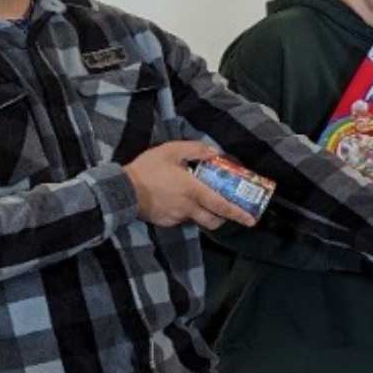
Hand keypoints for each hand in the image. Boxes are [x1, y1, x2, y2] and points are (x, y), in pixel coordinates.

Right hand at [123, 141, 259, 229]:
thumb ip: (195, 150)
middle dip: (224, 218)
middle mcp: (188, 207)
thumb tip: (214, 152)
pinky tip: (177, 201)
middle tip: (226, 210)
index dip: (238, 214)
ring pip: (198, 220)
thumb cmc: (147, 168)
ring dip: (204, 214)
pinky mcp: (165, 222)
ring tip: (199, 201)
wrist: (121, 189)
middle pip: (213, 220)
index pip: (221, 206)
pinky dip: (186, 213)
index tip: (251, 220)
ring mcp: (176, 217)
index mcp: (193, 190)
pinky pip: (182, 220)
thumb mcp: (171, 150)